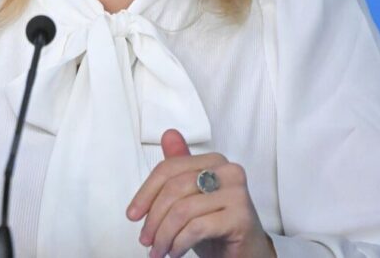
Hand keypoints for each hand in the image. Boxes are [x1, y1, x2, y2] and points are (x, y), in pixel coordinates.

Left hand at [127, 130, 274, 257]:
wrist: (246, 254)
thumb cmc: (216, 225)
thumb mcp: (191, 197)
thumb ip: (179, 168)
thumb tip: (168, 134)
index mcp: (214, 161)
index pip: (169, 169)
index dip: (146, 193)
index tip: (132, 215)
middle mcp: (229, 171)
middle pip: (174, 188)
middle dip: (154, 218)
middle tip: (145, 240)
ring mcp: (237, 193)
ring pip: (183, 210)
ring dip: (164, 235)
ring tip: (159, 250)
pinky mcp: (240, 217)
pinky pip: (197, 227)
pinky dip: (179, 243)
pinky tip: (175, 251)